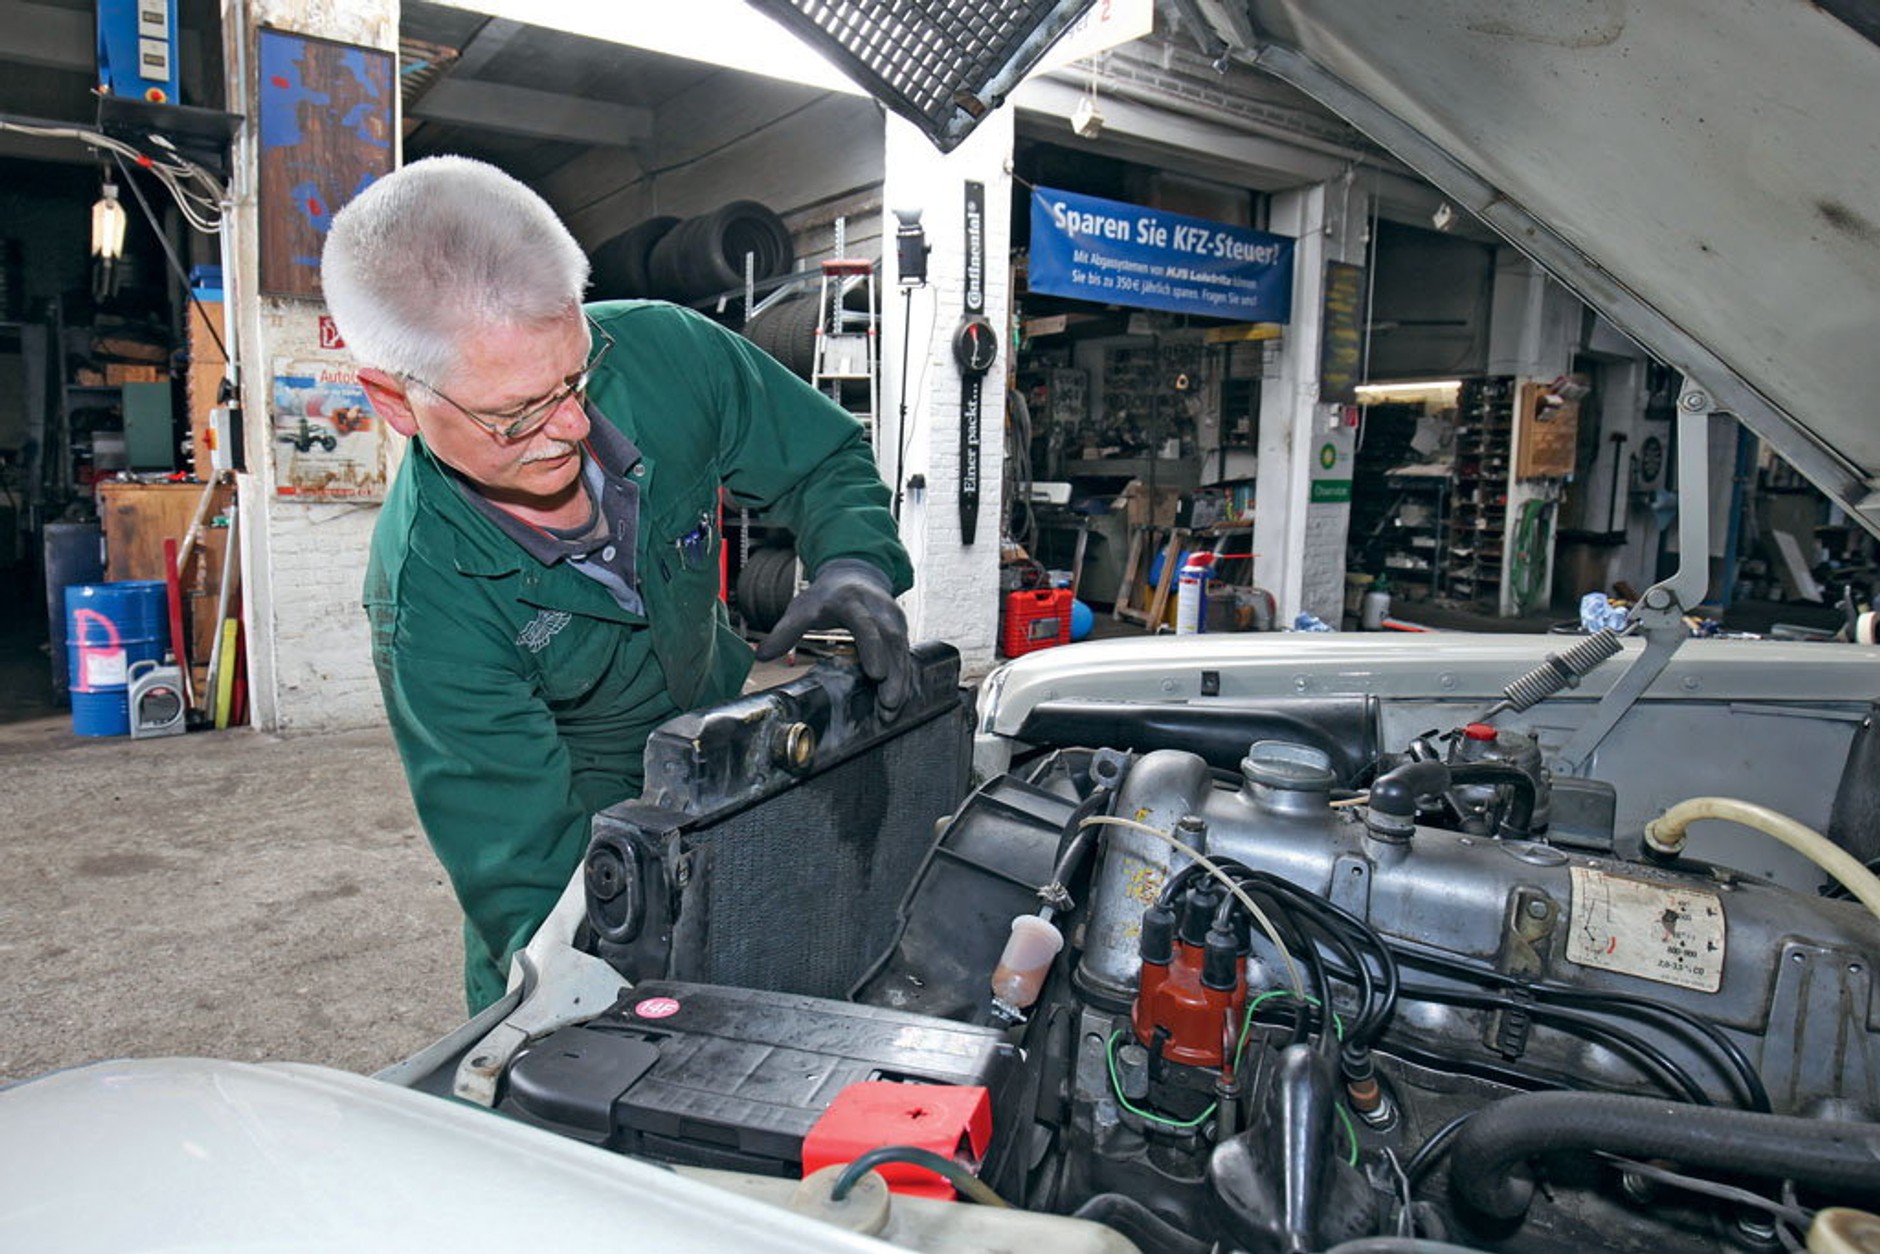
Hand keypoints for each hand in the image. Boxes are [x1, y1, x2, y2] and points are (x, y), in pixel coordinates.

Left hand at [755, 560, 911, 714]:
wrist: (854, 575)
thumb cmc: (826, 595)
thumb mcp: (802, 607)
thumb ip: (785, 632)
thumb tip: (761, 655)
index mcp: (851, 601)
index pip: (865, 625)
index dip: (872, 649)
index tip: (876, 674)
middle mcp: (878, 609)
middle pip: (891, 641)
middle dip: (893, 674)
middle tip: (888, 704)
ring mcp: (894, 619)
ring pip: (902, 651)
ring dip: (900, 682)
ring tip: (890, 712)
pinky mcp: (901, 630)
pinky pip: (905, 656)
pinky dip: (902, 679)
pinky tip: (895, 701)